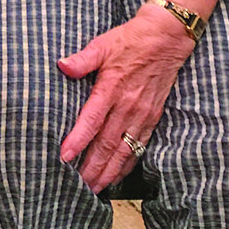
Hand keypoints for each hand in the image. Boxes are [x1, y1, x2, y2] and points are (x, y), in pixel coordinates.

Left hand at [57, 7, 193, 192]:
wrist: (166, 39)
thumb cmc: (130, 41)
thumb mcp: (102, 44)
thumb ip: (82, 59)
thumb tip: (62, 65)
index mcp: (112, 88)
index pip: (92, 120)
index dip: (78, 140)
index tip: (65, 158)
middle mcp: (127, 106)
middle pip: (107, 144)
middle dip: (92, 167)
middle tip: (77, 187)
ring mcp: (142, 114)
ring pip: (124, 150)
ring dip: (109, 172)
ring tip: (95, 189)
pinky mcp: (152, 118)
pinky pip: (139, 146)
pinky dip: (128, 164)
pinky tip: (118, 176)